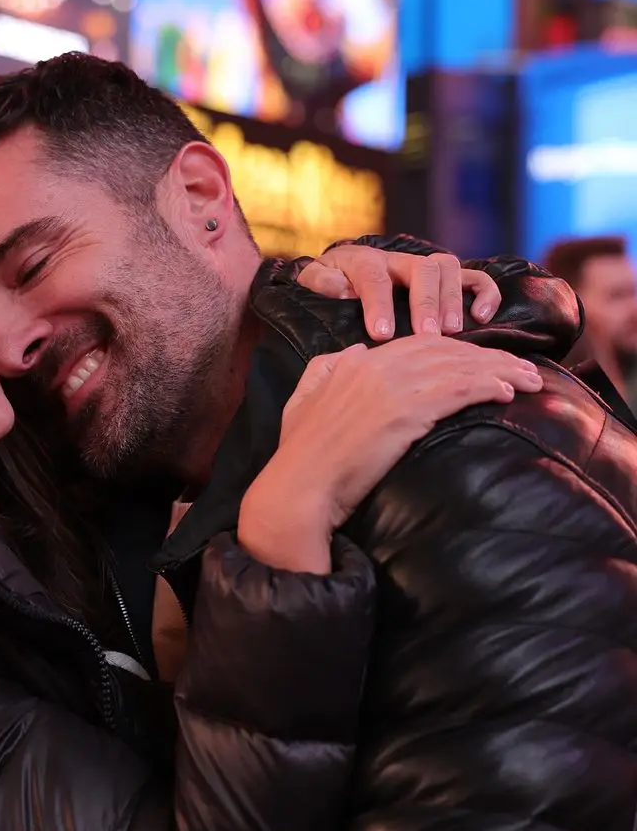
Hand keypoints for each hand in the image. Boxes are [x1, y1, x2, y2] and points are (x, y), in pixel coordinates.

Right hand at [238, 341, 542, 573]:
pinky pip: (459, 389)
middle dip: (490, 356)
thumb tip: (353, 351)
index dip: (457, 350)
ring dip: (501, 370)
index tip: (485, 361)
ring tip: (530, 380)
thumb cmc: (299, 456)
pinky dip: (489, 386)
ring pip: (460, 366)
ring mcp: (391, 386)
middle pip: (446, 350)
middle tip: (523, 367)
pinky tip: (509, 393)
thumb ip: (325, 370)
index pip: (418, 344)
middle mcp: (375, 364)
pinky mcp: (406, 411)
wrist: (299, 486)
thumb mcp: (301, 401)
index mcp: (354, 361)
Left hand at [296, 244, 501, 341]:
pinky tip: (482, 318)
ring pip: (448, 268)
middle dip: (425, 302)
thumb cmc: (329, 287)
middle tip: (426, 335)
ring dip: (452, 299)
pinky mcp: (444, 280)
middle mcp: (398, 260)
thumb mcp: (311, 284)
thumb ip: (320, 284)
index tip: (382, 334)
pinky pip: (473, 277)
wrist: (339, 277)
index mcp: (363, 261)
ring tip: (450, 332)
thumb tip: (340, 289)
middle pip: (421, 268)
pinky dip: (484, 293)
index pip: (374, 277)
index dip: (379, 304)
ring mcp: (424, 268)